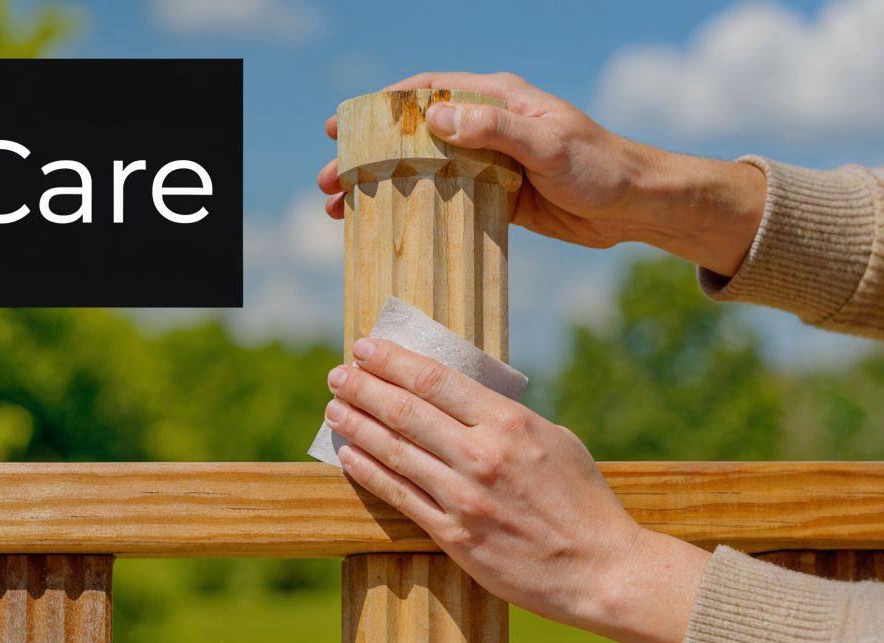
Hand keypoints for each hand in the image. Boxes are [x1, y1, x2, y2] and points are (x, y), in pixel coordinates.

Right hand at [317, 72, 765, 276]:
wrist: (636, 205)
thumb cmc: (599, 166)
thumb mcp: (547, 144)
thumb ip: (493, 129)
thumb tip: (434, 116)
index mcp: (496, 100)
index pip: (423, 93)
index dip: (377, 108)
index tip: (340, 127)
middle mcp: (487, 126)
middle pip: (411, 136)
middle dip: (365, 157)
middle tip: (328, 181)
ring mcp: (488, 162)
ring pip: (421, 170)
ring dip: (381, 187)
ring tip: (340, 209)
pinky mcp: (495, 195)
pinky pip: (444, 199)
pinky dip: (412, 210)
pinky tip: (385, 227)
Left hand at [324, 337, 710, 642]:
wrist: (601, 570)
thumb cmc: (583, 501)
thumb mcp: (554, 439)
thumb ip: (506, 418)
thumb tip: (462, 399)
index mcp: (509, 423)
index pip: (435, 380)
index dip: (393, 361)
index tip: (365, 348)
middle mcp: (481, 455)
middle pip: (405, 410)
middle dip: (363, 387)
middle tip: (337, 375)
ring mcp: (464, 497)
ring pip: (394, 451)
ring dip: (356, 426)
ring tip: (334, 409)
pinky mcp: (455, 536)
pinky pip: (400, 496)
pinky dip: (369, 472)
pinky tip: (348, 456)